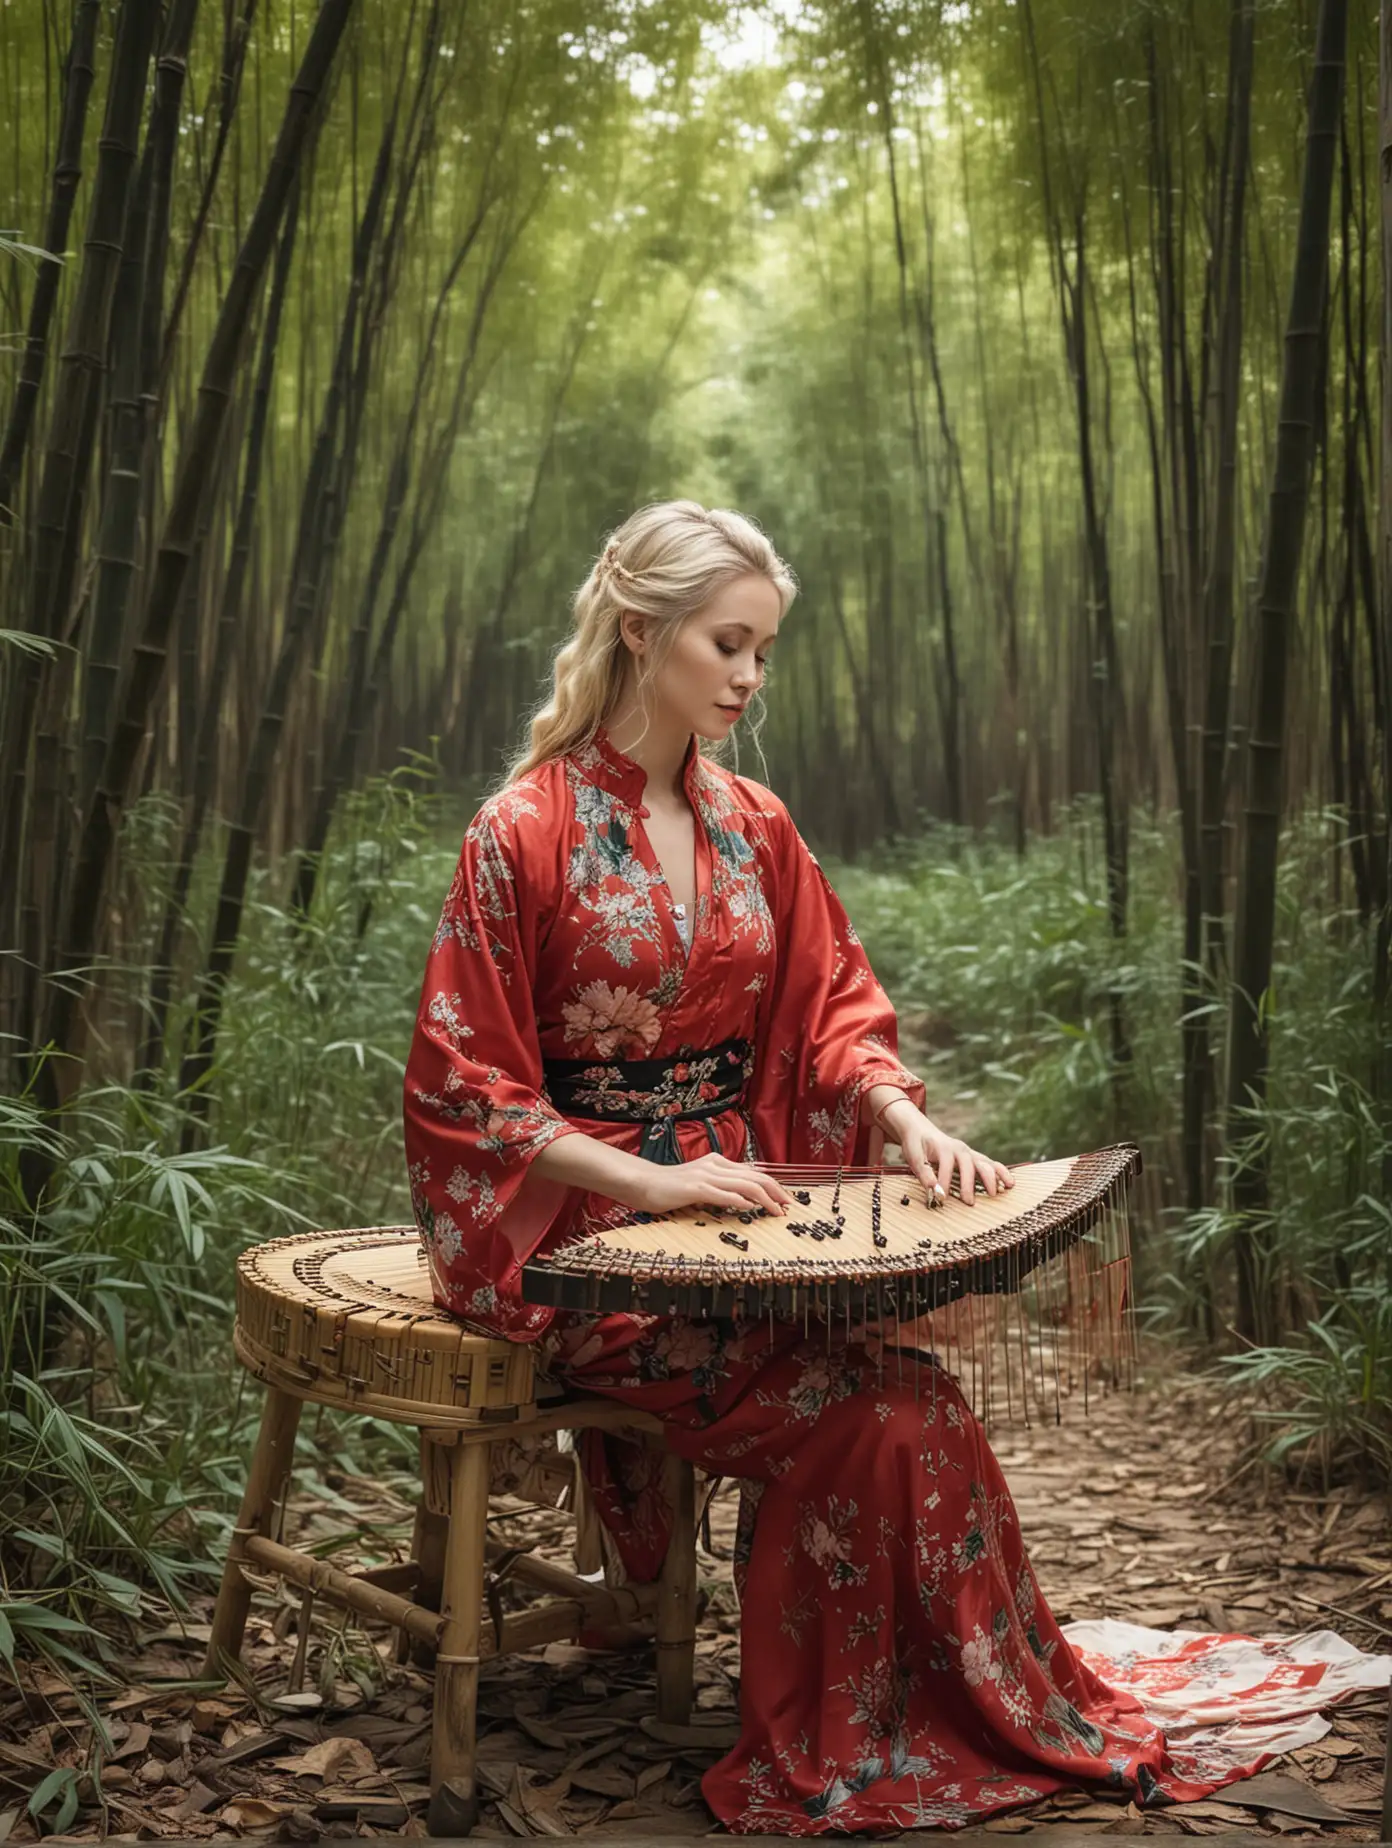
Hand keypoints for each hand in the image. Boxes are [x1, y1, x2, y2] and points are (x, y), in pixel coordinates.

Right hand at [629, 1152, 795, 1217]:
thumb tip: (743, 1198)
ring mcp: (706, 1175)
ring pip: (745, 1185)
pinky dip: (741, 1201)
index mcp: (717, 1163)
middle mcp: (715, 1165)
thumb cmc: (669, 1187)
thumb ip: (719, 1187)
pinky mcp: (696, 1187)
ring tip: (777, 1211)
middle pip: (755, 1177)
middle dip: (776, 1192)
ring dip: (765, 1199)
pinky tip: (752, 1209)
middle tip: (789, 1206)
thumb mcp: (699, 1183)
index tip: (784, 1199)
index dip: (772, 1185)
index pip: (753, 1173)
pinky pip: (724, 1194)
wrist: (643, 1183)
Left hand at [879, 1100, 1013, 1206]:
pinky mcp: (975, 1158)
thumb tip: (934, 1189)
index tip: (941, 1198)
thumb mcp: (914, 1156)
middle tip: (969, 1202)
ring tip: (1000, 1192)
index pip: (946, 1165)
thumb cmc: (916, 1144)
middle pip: (969, 1164)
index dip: (944, 1181)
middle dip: (970, 1184)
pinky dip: (1001, 1172)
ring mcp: (970, 1153)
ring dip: (993, 1177)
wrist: (920, 1129)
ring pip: (985, 1163)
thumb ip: (924, 1173)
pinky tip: (1010, 1183)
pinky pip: (991, 1164)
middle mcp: (960, 1149)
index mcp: (944, 1147)